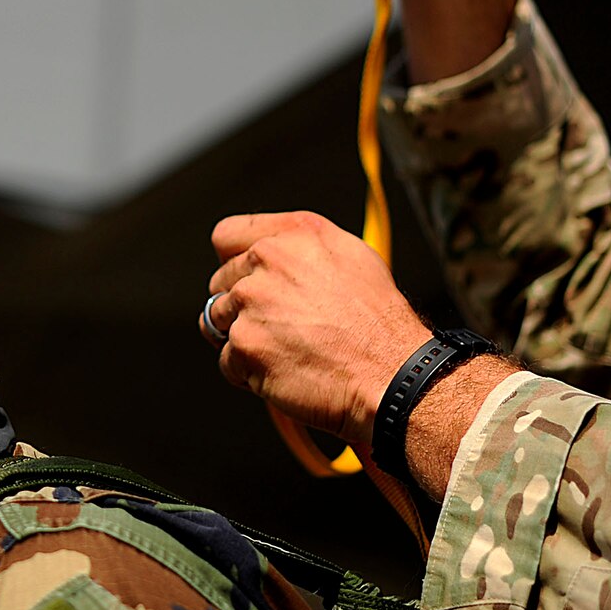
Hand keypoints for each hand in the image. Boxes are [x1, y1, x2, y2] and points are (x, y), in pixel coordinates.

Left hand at [199, 211, 431, 447]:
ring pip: (219, 321)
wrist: (391, 375)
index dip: (233, 261)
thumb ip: (300, 247)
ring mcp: (251, 302)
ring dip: (243, 338)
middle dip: (242, 305)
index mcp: (293, 234)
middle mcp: (267, 260)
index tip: (243, 279)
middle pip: (221, 282)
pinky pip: (227, 360)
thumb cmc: (378, 325)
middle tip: (279, 325)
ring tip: (285, 348)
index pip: (227, 235)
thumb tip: (271, 252)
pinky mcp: (245, 344)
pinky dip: (247, 372)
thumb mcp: (352, 257)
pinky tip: (283, 369)